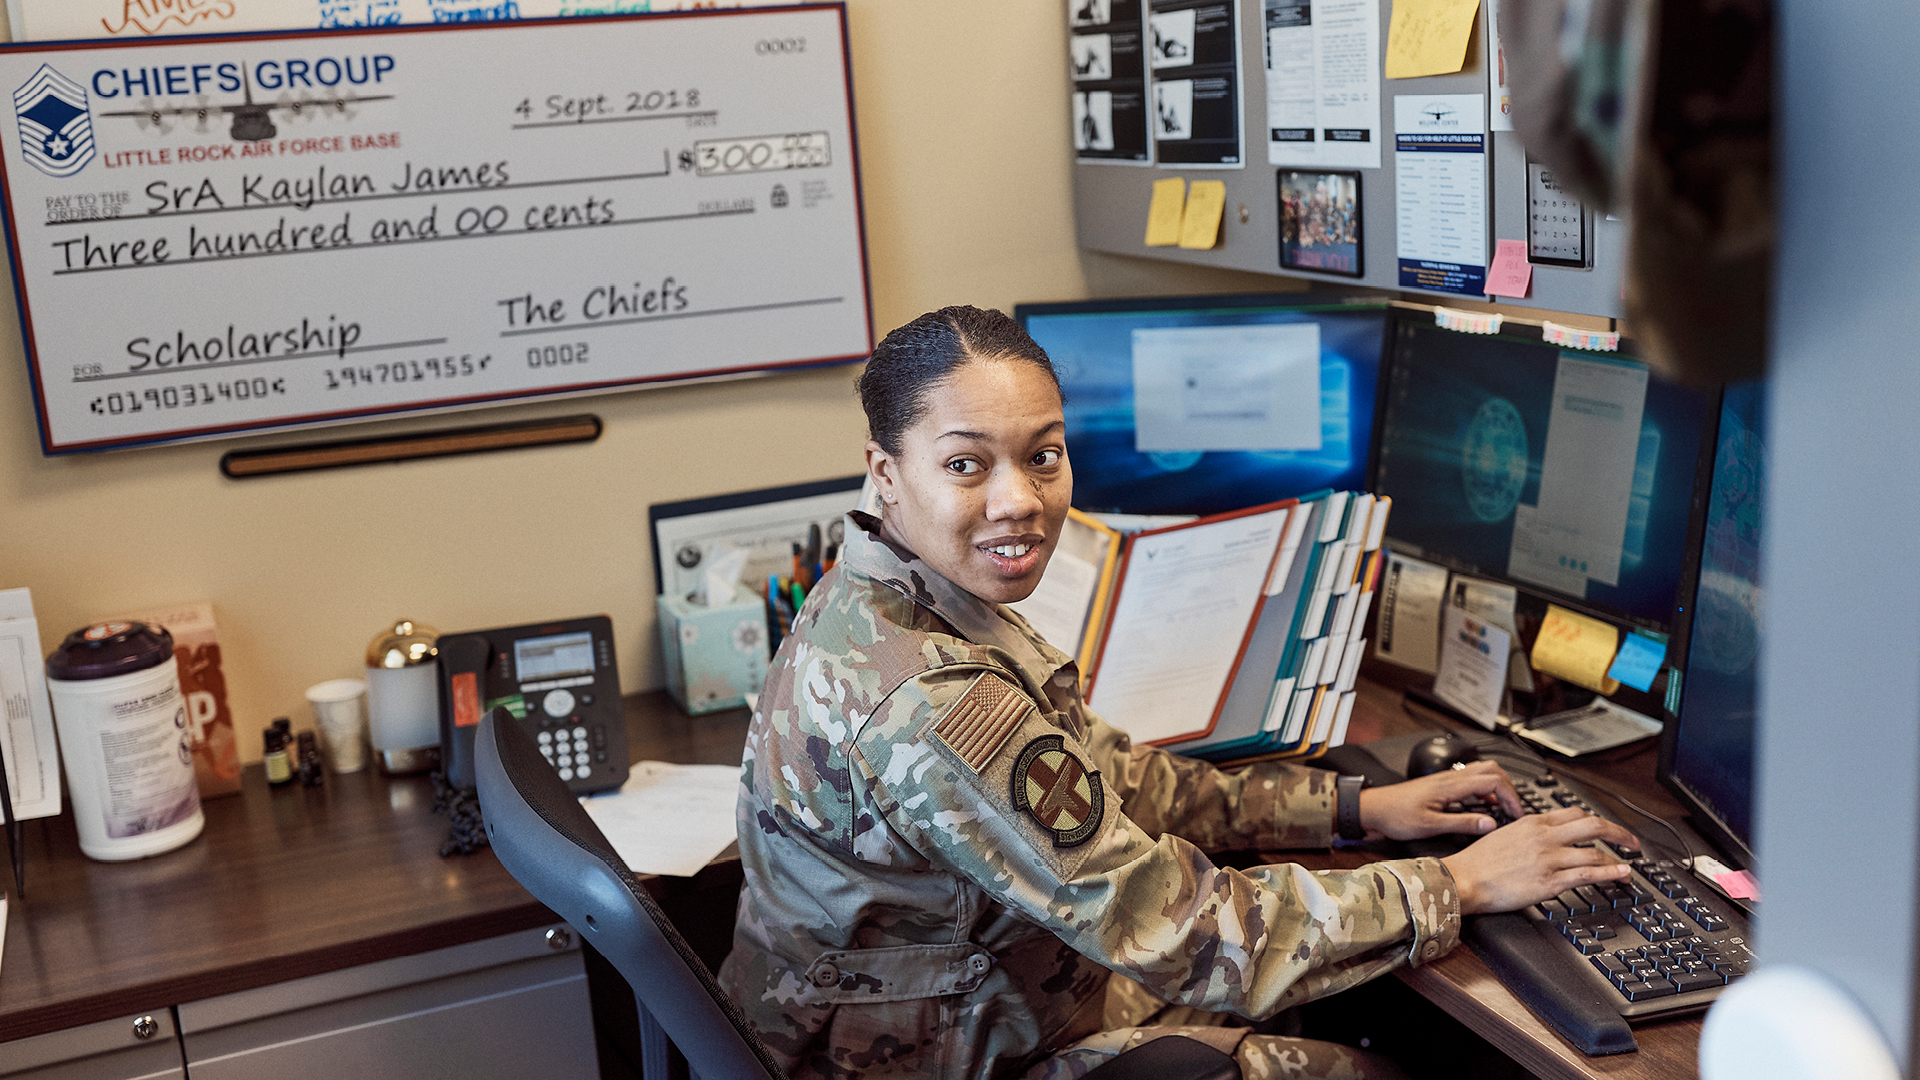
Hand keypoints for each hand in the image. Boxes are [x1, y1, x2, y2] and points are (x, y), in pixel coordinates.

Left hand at [1356, 761, 1523, 839]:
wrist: (1373, 808)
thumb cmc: (1395, 816)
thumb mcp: (1430, 825)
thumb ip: (1462, 823)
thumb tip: (1491, 824)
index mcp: (1450, 785)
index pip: (1492, 780)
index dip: (1511, 795)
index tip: (1516, 813)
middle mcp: (1450, 778)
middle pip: (1492, 770)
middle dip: (1509, 788)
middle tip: (1514, 810)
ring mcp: (1446, 779)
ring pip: (1482, 771)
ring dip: (1497, 786)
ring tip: (1504, 808)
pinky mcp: (1441, 784)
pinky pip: (1470, 779)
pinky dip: (1484, 789)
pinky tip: (1484, 805)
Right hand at [1441, 807, 1641, 914]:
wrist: (1464, 878)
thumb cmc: (1477, 861)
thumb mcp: (1504, 834)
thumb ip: (1529, 832)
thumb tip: (1545, 837)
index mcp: (1533, 823)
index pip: (1575, 814)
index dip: (1598, 820)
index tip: (1608, 829)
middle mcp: (1545, 837)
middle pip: (1593, 826)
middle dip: (1619, 833)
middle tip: (1632, 842)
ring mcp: (1549, 858)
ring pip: (1595, 851)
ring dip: (1617, 858)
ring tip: (1629, 866)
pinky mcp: (1550, 881)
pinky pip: (1588, 874)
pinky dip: (1609, 873)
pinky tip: (1621, 874)